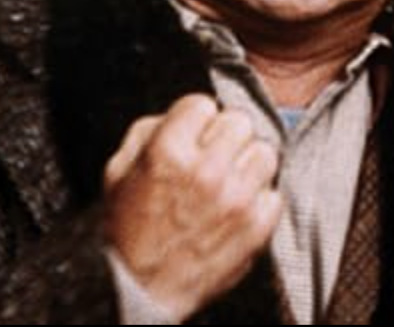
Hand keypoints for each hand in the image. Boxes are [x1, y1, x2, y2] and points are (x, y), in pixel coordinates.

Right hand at [103, 94, 281, 320]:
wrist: (137, 290)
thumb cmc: (127, 230)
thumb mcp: (119, 169)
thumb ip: (150, 130)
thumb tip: (183, 115)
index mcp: (168, 151)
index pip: (203, 104)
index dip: (195, 119)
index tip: (192, 134)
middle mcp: (206, 171)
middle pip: (239, 121)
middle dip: (224, 136)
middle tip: (213, 155)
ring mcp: (235, 199)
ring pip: (265, 152)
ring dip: (248, 163)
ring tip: (230, 180)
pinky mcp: (256, 228)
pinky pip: (274, 194)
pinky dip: (259, 200)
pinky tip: (238, 208)